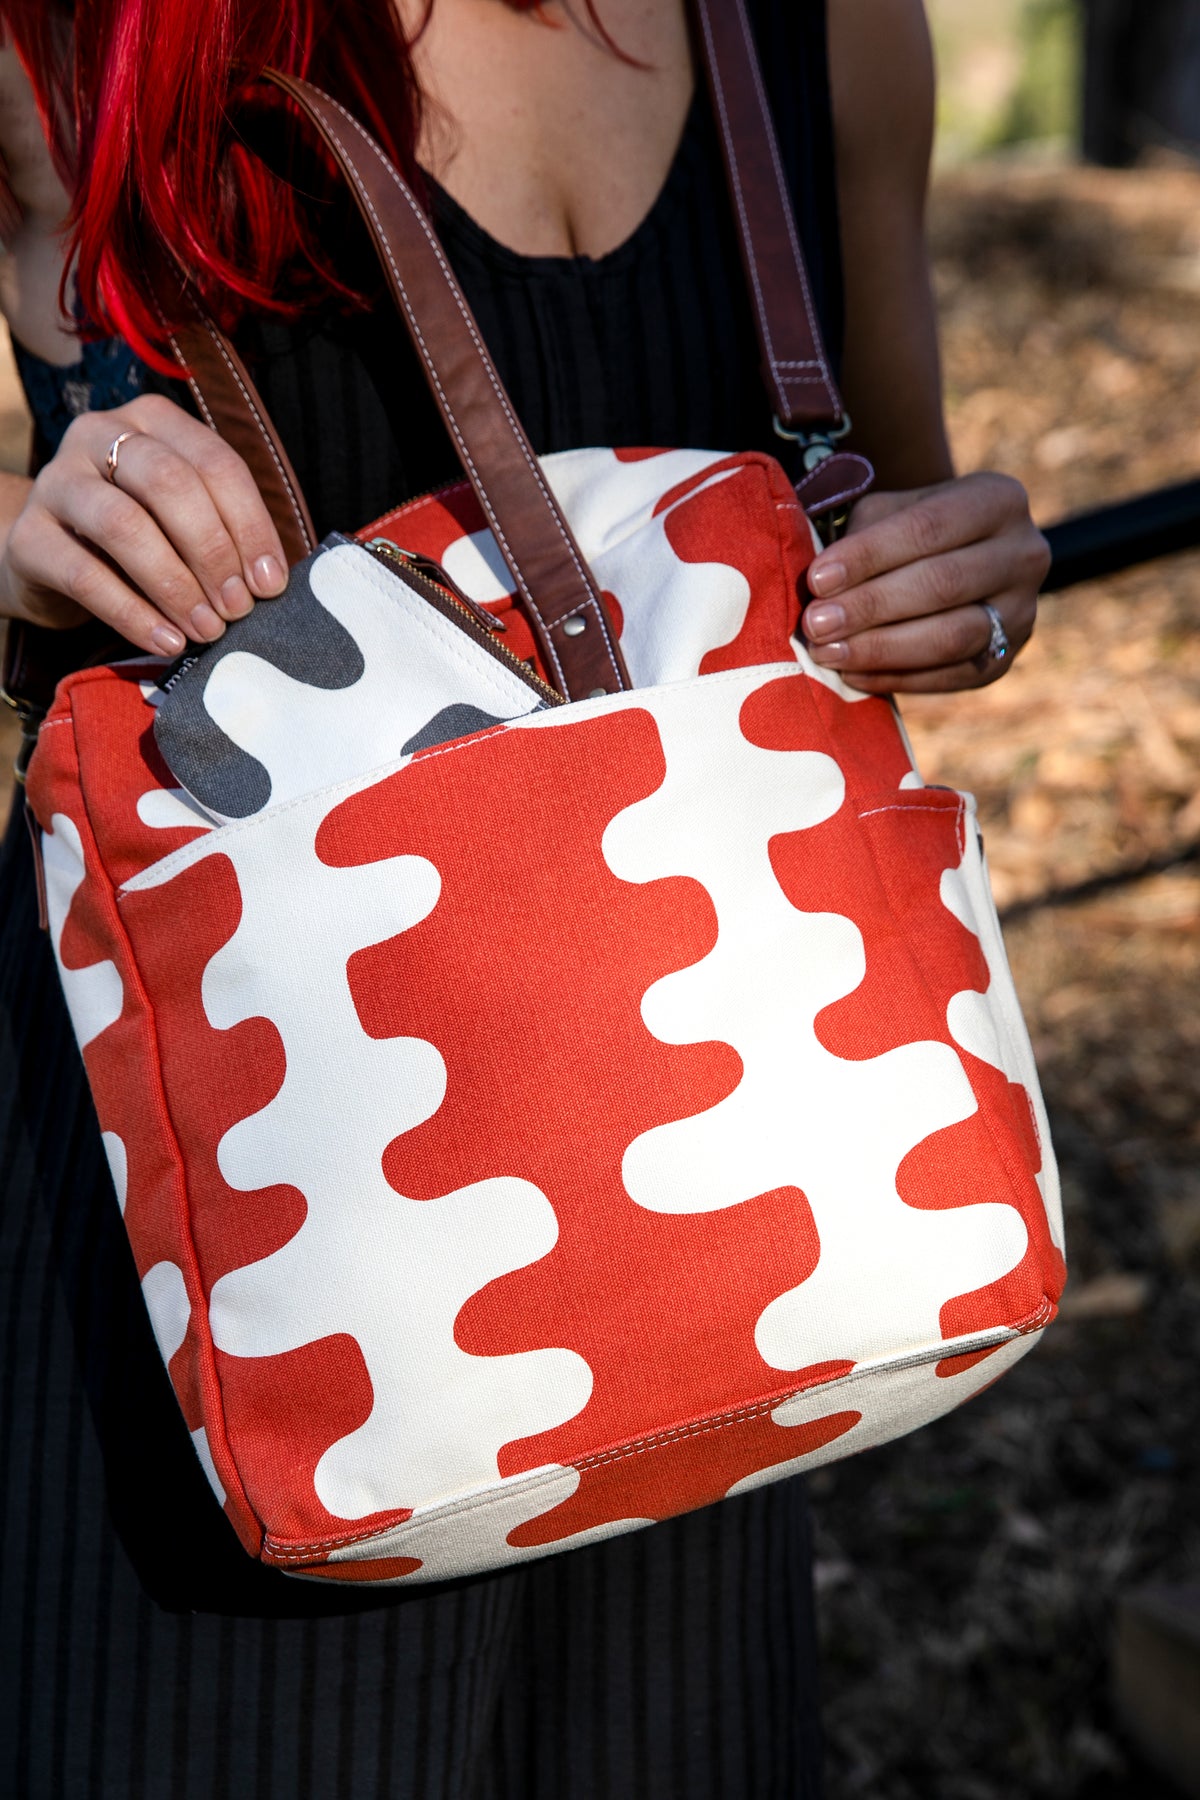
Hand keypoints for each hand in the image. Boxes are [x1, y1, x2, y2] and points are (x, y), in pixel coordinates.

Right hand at [0, 394, 287, 654]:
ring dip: (175, 585)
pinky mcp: (29, 536)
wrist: (52, 558)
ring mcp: (57, 481)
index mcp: (153, 422)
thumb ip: (224, 533)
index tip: (270, 583)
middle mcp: (100, 435)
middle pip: (169, 483)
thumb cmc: (138, 538)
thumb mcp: (181, 520)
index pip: (214, 462)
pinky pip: (85, 575)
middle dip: (213, 552)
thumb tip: (269, 580)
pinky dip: (133, 614)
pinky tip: (167, 641)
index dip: (250, 525)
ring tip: (206, 629)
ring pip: (123, 524)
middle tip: (237, 608)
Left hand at [801, 472, 1048, 692]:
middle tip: (816, 623)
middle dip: (870, 606)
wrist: (957, 565)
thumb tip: (819, 582)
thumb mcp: (891, 512)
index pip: (928, 528)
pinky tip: (852, 673)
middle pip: (943, 584)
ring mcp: (1021, 613)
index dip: (869, 555)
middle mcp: (1024, 554)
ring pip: (951, 637)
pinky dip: (896, 678)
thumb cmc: (908, 534)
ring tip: (827, 652)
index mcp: (997, 500)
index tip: (817, 580)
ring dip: (881, 648)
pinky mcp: (1004, 661)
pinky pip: (948, 676)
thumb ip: (861, 537)